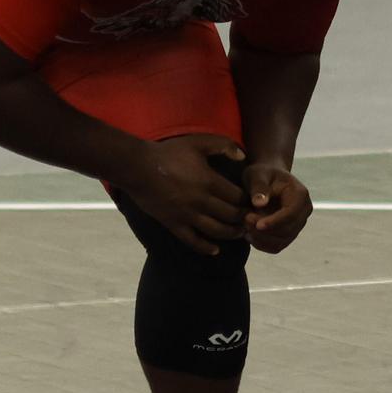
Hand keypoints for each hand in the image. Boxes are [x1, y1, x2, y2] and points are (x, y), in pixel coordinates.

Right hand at [128, 134, 246, 254]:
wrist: (137, 167)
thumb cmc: (168, 153)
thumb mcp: (198, 142)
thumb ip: (223, 146)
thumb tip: (243, 158)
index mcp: (209, 182)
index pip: (238, 197)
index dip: (248, 201)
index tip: (253, 202)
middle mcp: (201, 201)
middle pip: (231, 216)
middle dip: (244, 218)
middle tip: (250, 219)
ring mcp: (187, 215)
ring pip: (216, 231)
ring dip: (231, 234)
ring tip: (239, 233)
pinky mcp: (173, 224)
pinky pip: (192, 241)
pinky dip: (206, 248)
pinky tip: (215, 250)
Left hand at [241, 162, 312, 252]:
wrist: (266, 180)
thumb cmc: (262, 175)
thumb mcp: (257, 175)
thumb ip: (258, 187)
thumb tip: (260, 203)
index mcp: (300, 194)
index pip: (291, 213)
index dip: (274, 221)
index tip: (255, 223)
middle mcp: (303, 212)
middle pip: (287, 230)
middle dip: (264, 230)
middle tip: (244, 219)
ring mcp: (297, 224)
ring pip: (281, 241)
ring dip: (261, 238)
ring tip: (244, 226)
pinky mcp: (289, 234)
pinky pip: (276, 247)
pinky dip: (262, 244)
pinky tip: (249, 234)